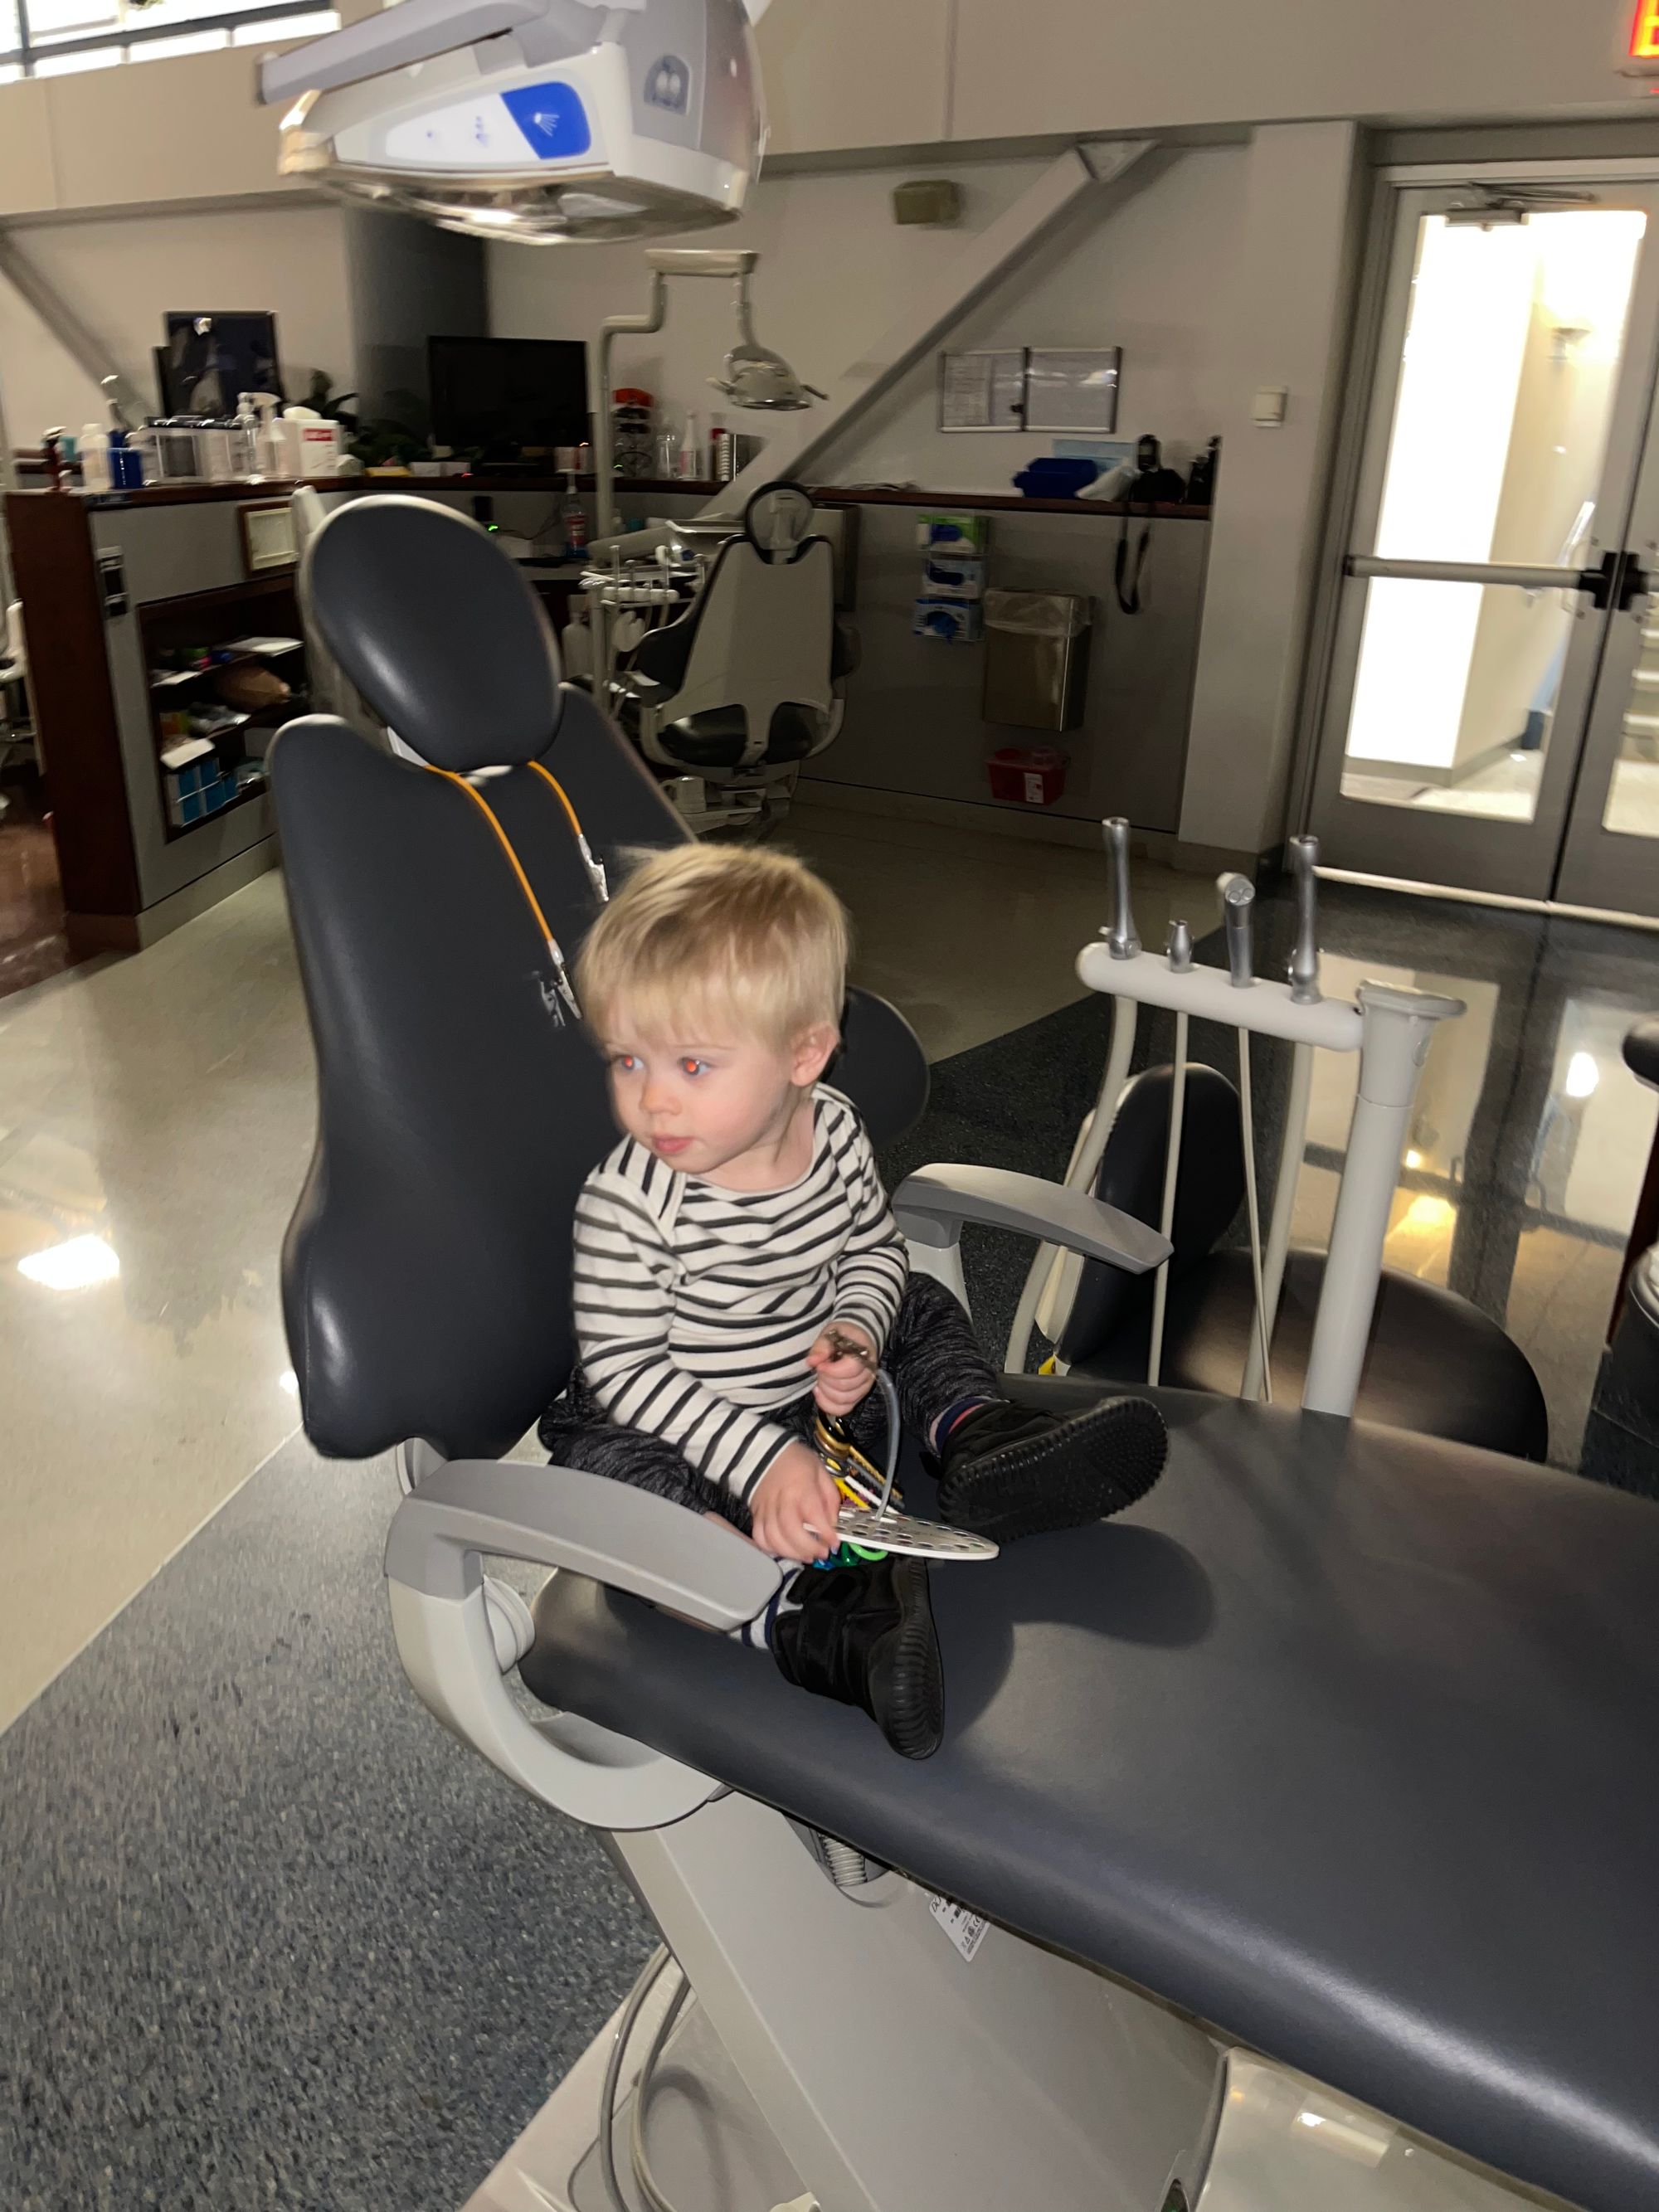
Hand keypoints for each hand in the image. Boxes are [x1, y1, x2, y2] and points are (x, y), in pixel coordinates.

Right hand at [750, 1442, 842, 1564]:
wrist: (764, 1453)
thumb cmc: (795, 1461)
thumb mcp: (821, 1471)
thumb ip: (830, 1497)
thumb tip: (833, 1522)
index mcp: (801, 1488)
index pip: (814, 1515)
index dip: (826, 1533)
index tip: (834, 1543)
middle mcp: (781, 1501)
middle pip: (791, 1531)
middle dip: (809, 1548)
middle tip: (821, 1554)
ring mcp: (766, 1509)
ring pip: (774, 1539)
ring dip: (792, 1553)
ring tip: (806, 1556)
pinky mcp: (756, 1515)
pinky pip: (760, 1537)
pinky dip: (771, 1548)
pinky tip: (785, 1550)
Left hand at [806, 1322, 877, 1418]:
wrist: (857, 1339)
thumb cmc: (843, 1335)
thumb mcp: (830, 1334)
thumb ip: (821, 1347)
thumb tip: (812, 1361)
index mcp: (863, 1354)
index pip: (850, 1370)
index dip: (831, 1371)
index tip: (819, 1366)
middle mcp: (868, 1373)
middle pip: (845, 1387)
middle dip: (826, 1380)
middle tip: (819, 1370)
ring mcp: (864, 1387)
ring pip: (844, 1400)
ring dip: (826, 1392)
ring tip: (820, 1380)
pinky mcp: (858, 1396)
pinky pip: (844, 1409)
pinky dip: (829, 1405)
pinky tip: (820, 1393)